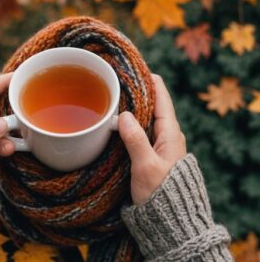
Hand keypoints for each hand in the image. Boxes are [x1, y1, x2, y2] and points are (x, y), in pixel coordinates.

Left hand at [0, 73, 14, 178]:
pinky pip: (6, 143)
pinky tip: (8, 151)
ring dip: (11, 132)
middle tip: (27, 106)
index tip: (18, 77)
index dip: (0, 82)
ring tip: (10, 142)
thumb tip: (3, 124)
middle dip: (12, 107)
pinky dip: (9, 146)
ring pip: (5, 126)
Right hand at [118, 74, 186, 204]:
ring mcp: (159, 142)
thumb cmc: (160, 194)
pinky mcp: (151, 151)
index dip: (149, 80)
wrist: (168, 218)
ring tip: (113, 95)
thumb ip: (136, 140)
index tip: (133, 66)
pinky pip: (140, 129)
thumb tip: (124, 115)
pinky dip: (129, 120)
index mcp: (171, 133)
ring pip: (145, 116)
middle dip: (136, 90)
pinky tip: (116, 120)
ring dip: (131, 105)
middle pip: (153, 103)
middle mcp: (167, 134)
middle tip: (115, 80)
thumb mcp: (146, 166)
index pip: (162, 97)